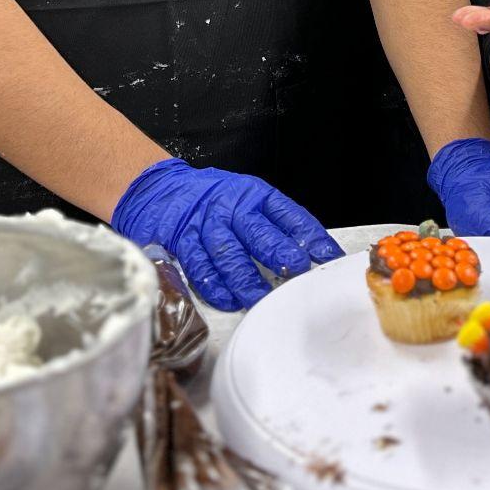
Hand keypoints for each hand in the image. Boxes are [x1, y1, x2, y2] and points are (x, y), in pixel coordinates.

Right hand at [111, 159, 341, 311]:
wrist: (160, 190)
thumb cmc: (213, 199)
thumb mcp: (248, 199)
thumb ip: (278, 225)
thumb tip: (314, 255)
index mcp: (254, 195)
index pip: (289, 216)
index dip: (312, 238)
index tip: (330, 258)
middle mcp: (230, 208)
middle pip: (259, 234)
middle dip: (281, 256)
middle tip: (297, 275)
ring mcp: (205, 226)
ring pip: (229, 255)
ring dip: (248, 280)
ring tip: (263, 298)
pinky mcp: (182, 243)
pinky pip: (200, 267)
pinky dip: (216, 286)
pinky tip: (229, 299)